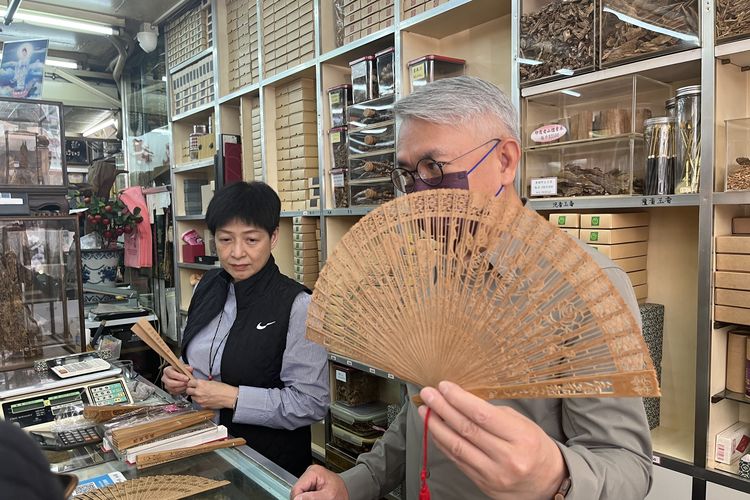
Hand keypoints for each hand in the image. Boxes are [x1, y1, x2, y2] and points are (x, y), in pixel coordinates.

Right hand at [161, 365, 192, 395]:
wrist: (180, 375)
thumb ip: (187, 368)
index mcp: (167, 370)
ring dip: (181, 387)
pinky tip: (185, 387)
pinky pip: (175, 392)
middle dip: (180, 383)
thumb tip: (190, 369)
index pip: (171, 373)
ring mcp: (166, 385)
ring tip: (187, 385)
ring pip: (173, 388)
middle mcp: (165, 378)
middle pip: (170, 383)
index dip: (179, 376)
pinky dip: (181, 390)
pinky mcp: (169, 390)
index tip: (186, 378)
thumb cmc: (180, 370)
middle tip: (187, 382)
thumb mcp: (183, 367)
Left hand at [186, 378, 238, 409]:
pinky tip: (206, 399)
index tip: (192, 384)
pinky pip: (198, 403)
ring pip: (192, 397)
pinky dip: (200, 401)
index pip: (189, 383)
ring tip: (202, 394)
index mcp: (200, 384)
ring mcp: (200, 399)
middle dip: (191, 390)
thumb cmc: (223, 388)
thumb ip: (203, 383)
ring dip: (195, 396)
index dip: (191, 383)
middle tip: (195, 389)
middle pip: (188, 391)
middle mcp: (198, 392)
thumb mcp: (212, 381)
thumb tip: (198, 384)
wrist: (228, 397)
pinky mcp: (202, 405)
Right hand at [289, 465, 348, 499]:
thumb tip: (297, 498)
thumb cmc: (341, 493)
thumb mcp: (327, 496)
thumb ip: (311, 497)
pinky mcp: (312, 485)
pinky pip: (304, 494)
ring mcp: (311, 479)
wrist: (347, 494)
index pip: (297, 488)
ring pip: (300, 493)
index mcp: (314, 471)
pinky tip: (316, 498)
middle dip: (303, 499)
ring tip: (318, 498)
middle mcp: (311, 473)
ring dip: (305, 499)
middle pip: (297, 490)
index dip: (299, 499)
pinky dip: (308, 498)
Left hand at [418, 381, 566, 499]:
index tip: (444, 386)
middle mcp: (507, 458)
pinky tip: (436, 430)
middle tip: (428, 395)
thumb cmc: (535, 447)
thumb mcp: (523, 424)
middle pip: (466, 429)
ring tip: (425, 411)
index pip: (482, 415)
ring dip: (436, 427)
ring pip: (457, 447)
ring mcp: (494, 474)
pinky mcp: (483, 484)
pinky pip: (458, 461)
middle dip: (442, 409)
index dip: (459, 399)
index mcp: (521, 438)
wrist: (548, 482)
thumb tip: (462, 401)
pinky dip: (444, 444)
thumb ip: (494, 415)